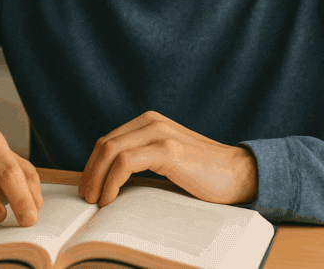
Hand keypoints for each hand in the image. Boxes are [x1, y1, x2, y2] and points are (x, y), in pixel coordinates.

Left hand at [78, 111, 257, 206]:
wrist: (238, 174)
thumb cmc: (203, 174)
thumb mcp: (166, 160)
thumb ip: (143, 159)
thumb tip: (108, 180)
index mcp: (149, 122)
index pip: (108, 140)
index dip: (91, 165)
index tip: (87, 188)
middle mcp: (152, 121)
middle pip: (105, 144)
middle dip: (89, 173)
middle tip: (85, 198)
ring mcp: (160, 133)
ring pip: (111, 151)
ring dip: (96, 178)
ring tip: (95, 201)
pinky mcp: (168, 149)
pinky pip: (126, 162)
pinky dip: (111, 181)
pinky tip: (110, 198)